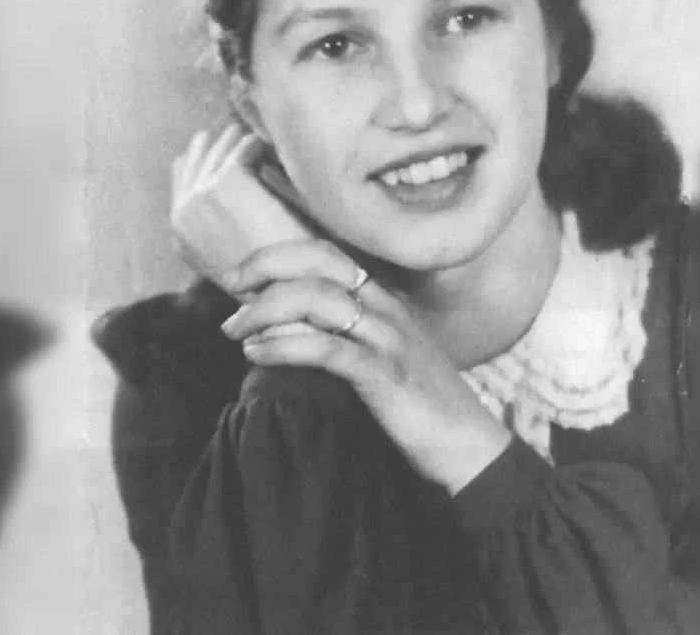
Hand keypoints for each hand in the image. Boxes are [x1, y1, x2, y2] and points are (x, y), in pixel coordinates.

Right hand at [170, 126, 314, 296]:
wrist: (289, 290)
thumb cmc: (272, 281)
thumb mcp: (236, 262)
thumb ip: (222, 234)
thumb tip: (228, 205)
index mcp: (181, 234)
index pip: (182, 172)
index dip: (210, 157)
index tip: (236, 149)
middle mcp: (183, 212)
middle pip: (197, 154)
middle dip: (225, 144)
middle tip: (256, 138)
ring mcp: (201, 193)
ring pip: (221, 144)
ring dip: (246, 141)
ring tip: (270, 140)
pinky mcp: (226, 180)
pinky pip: (246, 145)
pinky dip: (264, 146)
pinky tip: (280, 152)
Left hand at [221, 239, 512, 493]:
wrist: (468, 446)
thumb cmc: (419, 404)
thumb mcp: (385, 354)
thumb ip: (347, 332)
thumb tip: (285, 323)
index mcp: (385, 299)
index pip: (325, 254)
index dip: (277, 256)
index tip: (240, 276)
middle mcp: (387, 308)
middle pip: (317, 264)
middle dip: (264, 271)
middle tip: (231, 297)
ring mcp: (388, 339)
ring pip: (317, 300)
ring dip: (266, 311)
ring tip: (237, 334)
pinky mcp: (384, 374)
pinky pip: (326, 348)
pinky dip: (284, 346)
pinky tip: (258, 355)